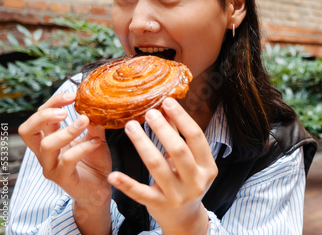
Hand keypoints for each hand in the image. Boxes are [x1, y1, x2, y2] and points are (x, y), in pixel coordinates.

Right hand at [18, 93, 111, 233]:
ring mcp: (51, 166)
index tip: (72, 95)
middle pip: (28, 129)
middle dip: (45, 115)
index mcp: (50, 138)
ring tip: (85, 121)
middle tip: (66, 110)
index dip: (53, 102)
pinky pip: (67, 159)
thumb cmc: (94, 162)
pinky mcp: (62, 177)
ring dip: (67, 130)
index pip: (40, 116)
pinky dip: (82, 147)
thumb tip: (97, 103)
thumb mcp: (95, 136)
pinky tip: (96, 141)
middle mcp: (45, 152)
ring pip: (46, 144)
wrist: (100, 189)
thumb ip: (93, 122)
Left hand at [107, 97, 217, 234]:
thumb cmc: (187, 182)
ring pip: (157, 166)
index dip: (182, 118)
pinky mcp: (159, 205)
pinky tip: (114, 174)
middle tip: (149, 112)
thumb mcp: (189, 161)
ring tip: (131, 126)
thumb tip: (167, 109)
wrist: (184, 218)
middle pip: (178, 150)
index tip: (168, 102)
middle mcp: (195, 181)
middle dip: (162, 129)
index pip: (196, 137)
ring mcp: (177, 195)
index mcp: (207, 167)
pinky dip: (126, 184)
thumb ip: (179, 136)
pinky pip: (140, 193)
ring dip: (142, 143)